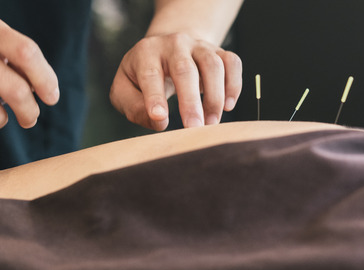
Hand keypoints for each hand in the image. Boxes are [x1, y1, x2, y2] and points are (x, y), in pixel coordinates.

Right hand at [0, 20, 59, 128]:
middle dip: (29, 111)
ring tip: (4, 118)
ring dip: (3, 119)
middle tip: (30, 119)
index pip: (26, 53)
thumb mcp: (0, 41)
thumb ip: (18, 57)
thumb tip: (46, 90)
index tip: (51, 98)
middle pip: (16, 90)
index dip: (45, 78)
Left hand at [110, 32, 241, 130]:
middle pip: (185, 70)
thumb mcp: (126, 90)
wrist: (168, 48)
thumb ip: (135, 108)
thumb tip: (160, 122)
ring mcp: (199, 46)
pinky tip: (227, 106)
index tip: (160, 119)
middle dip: (190, 102)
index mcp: (146, 52)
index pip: (150, 74)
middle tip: (194, 128)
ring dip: (214, 98)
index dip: (155, 97)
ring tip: (211, 123)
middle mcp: (174, 44)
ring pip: (213, 66)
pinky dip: (233, 86)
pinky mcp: (219, 51)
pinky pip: (232, 64)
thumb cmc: (143, 76)